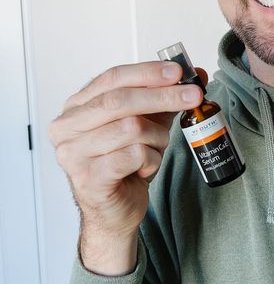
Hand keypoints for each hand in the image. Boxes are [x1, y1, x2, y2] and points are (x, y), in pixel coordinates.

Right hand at [49, 61, 204, 273]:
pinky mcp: (89, 179)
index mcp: (76, 107)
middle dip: (163, 96)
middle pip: (120, 100)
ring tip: (156, 148)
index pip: (112, 78)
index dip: (147, 72)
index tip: (178, 72)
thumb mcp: (146, 123)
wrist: (115, 211)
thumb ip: (164, 98)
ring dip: (157, 137)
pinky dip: (151, 159)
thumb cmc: (126, 165)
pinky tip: (145, 167)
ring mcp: (73, 154)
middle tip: (193, 96)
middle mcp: (67, 128)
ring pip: (131, 128)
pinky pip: (134, 155)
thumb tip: (196, 74)